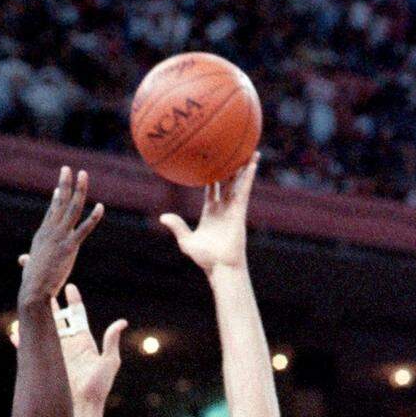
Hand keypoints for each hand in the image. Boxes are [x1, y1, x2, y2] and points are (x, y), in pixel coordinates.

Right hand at [11, 276, 126, 410]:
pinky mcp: (45, 363)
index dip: (73, 300)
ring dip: (35, 316)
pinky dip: (23, 340)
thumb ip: (111, 341)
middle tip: (44, 285)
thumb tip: (122, 322)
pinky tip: (16, 331)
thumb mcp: (109, 363)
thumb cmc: (98, 388)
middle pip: (57, 316)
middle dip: (50, 300)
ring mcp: (55, 352)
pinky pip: (32, 348)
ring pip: (43, 328)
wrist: (81, 408)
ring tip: (27, 302)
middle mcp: (68, 343)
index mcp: (83, 341)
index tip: (69, 286)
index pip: (76, 314)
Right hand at [18, 166, 103, 306]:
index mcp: (42, 235)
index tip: (61, 186)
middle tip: (68, 168)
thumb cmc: (31, 283)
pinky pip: (84, 229)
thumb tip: (23, 260)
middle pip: (59, 202)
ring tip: (83, 174)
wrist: (34, 291)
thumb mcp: (30, 267)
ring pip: (72, 208)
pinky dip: (93, 218)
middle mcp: (50, 231)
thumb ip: (28, 261)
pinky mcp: (69, 247)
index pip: (51, 211)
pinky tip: (101, 207)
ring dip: (79, 190)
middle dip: (65, 183)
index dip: (57, 197)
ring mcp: (60, 237)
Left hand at [159, 154, 258, 272]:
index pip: (211, 188)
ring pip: (238, 183)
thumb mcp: (186, 241)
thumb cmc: (205, 258)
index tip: (210, 161)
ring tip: (249, 149)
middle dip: (229, 167)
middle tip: (230, 149)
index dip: (210, 175)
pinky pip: (244, 190)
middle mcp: (223, 207)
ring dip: (244, 166)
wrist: (221, 267)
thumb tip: (163, 216)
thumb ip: (177, 227)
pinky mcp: (240, 211)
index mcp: (210, 212)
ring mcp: (233, 208)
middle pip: (227, 182)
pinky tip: (252, 163)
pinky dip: (249, 176)